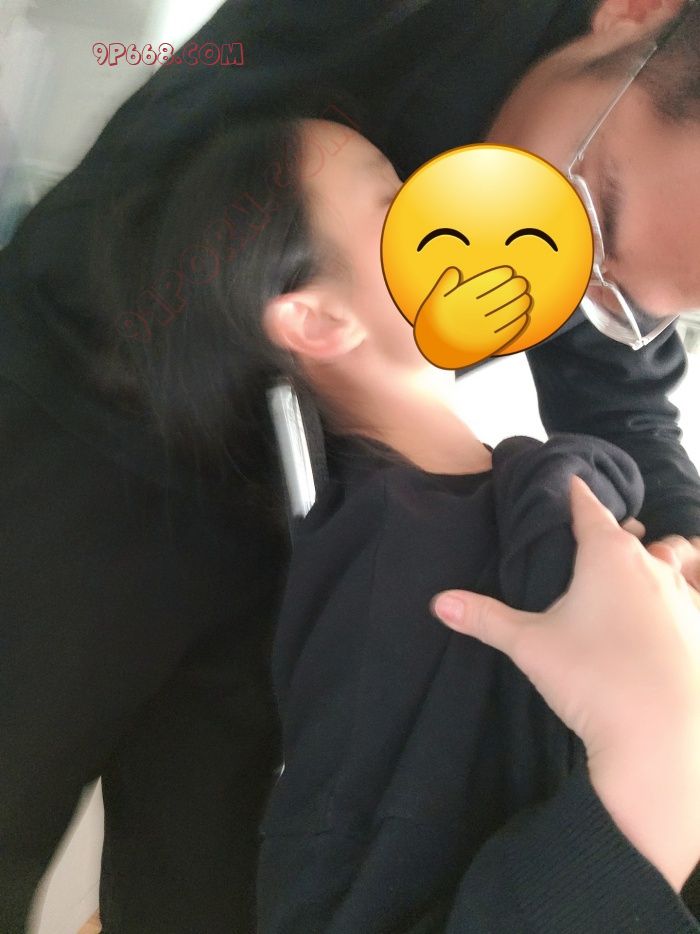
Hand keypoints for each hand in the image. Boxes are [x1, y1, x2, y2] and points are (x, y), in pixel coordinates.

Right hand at [414, 265, 531, 368]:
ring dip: (520, 305)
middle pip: (501, 297)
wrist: (432, 355)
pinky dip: (517, 324)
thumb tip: (454, 271)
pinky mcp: (487, 346)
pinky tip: (524, 317)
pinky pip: (507, 332)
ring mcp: (482, 331)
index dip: (501, 276)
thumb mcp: (432, 302)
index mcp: (461, 301)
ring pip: (507, 314)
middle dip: (515, 288)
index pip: (487, 284)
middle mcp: (473, 315)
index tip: (509, 272)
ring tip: (527, 299)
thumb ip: (444, 285)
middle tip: (522, 283)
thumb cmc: (431, 326)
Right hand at [430, 477, 699, 889]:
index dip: (574, 494)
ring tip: (632, 574)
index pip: (588, 507)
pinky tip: (665, 615)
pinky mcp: (698, 626)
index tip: (567, 483)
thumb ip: (485, 618)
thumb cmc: (593, 676)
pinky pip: (691, 594)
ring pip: (669, 559)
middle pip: (630, 532)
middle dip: (609, 532)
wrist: (661, 735)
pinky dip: (681, 593)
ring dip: (652, 559)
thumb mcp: (530, 644)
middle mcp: (650, 564)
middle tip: (585, 543)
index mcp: (607, 554)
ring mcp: (682, 595)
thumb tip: (439, 602)